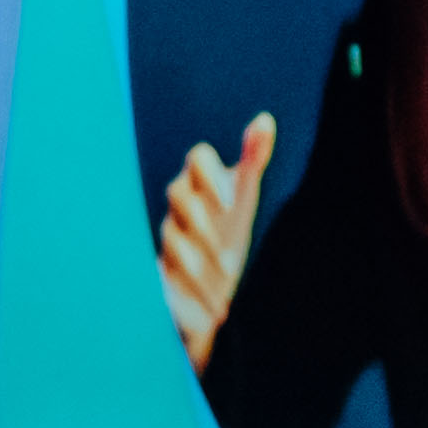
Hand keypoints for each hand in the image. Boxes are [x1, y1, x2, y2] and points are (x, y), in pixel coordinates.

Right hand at [156, 113, 275, 367]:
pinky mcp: (163, 268)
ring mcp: (170, 235)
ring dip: (197, 258)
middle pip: (177, 192)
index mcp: (202, 181)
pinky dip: (191, 289)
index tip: (232, 201)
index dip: (211, 173)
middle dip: (201, 216)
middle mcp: (182, 204)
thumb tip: (264, 120)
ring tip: (224, 280)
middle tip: (224, 243)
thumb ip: (252, 159)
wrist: (206, 282)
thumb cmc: (226, 230)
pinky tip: (213, 307)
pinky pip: (166, 274)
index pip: (199, 159)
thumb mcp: (242, 197)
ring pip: (172, 236)